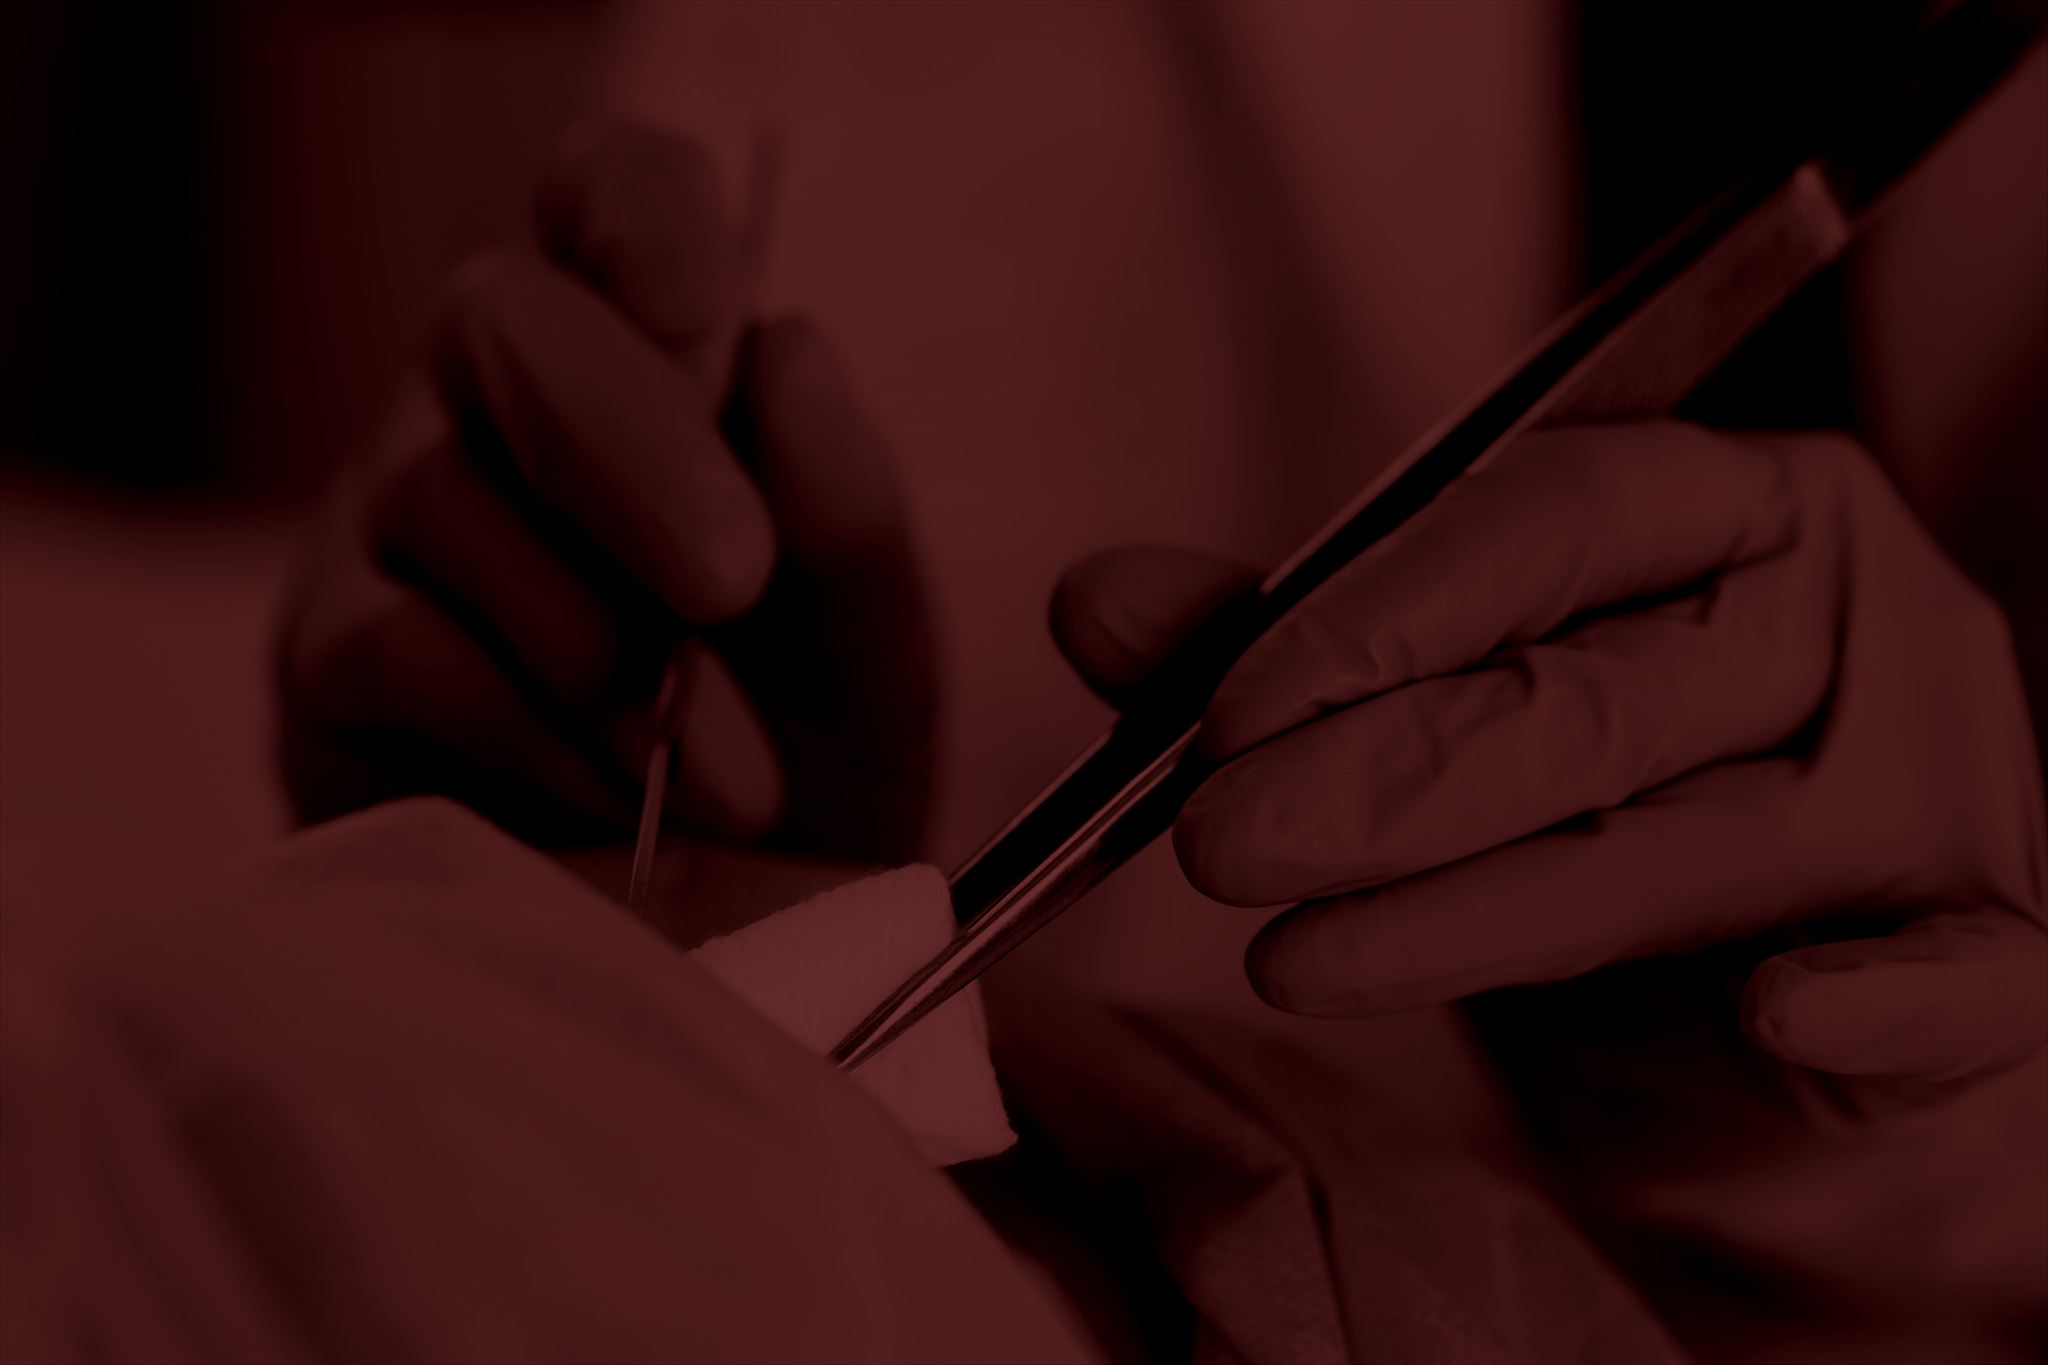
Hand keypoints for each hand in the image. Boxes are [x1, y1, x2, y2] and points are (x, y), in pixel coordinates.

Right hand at [274, 123, 934, 859]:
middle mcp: (499, 408)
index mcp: (649, 363)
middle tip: (729, 577)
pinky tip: (616, 799)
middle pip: (500, 320)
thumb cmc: (803, 765)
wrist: (713, 952)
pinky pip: (399, 647)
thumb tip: (788, 351)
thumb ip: (849, 516)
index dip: (649, 230)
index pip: (615, 194)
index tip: (713, 326)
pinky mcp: (329, 660)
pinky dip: (531, 730)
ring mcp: (390, 522)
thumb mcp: (869, 653)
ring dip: (604, 649)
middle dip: (625, 444)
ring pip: (445, 495)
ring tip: (730, 781)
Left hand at [1053, 423, 2046, 1332]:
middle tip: (1219, 841)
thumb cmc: (1600, 822)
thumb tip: (1095, 601)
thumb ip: (1287, 650)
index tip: (1224, 714)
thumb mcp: (1445, 712)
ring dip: (1482, 911)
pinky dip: (1873, 1000)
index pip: (1549, 519)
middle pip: (1603, 689)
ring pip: (1693, 847)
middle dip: (1389, 774)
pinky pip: (1954, 979)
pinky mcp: (1986, 949)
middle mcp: (1846, 620)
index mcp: (1726, 508)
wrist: (1763, 1018)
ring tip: (1296, 957)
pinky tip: (1778, 1011)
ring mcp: (1931, 783)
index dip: (1382, 614)